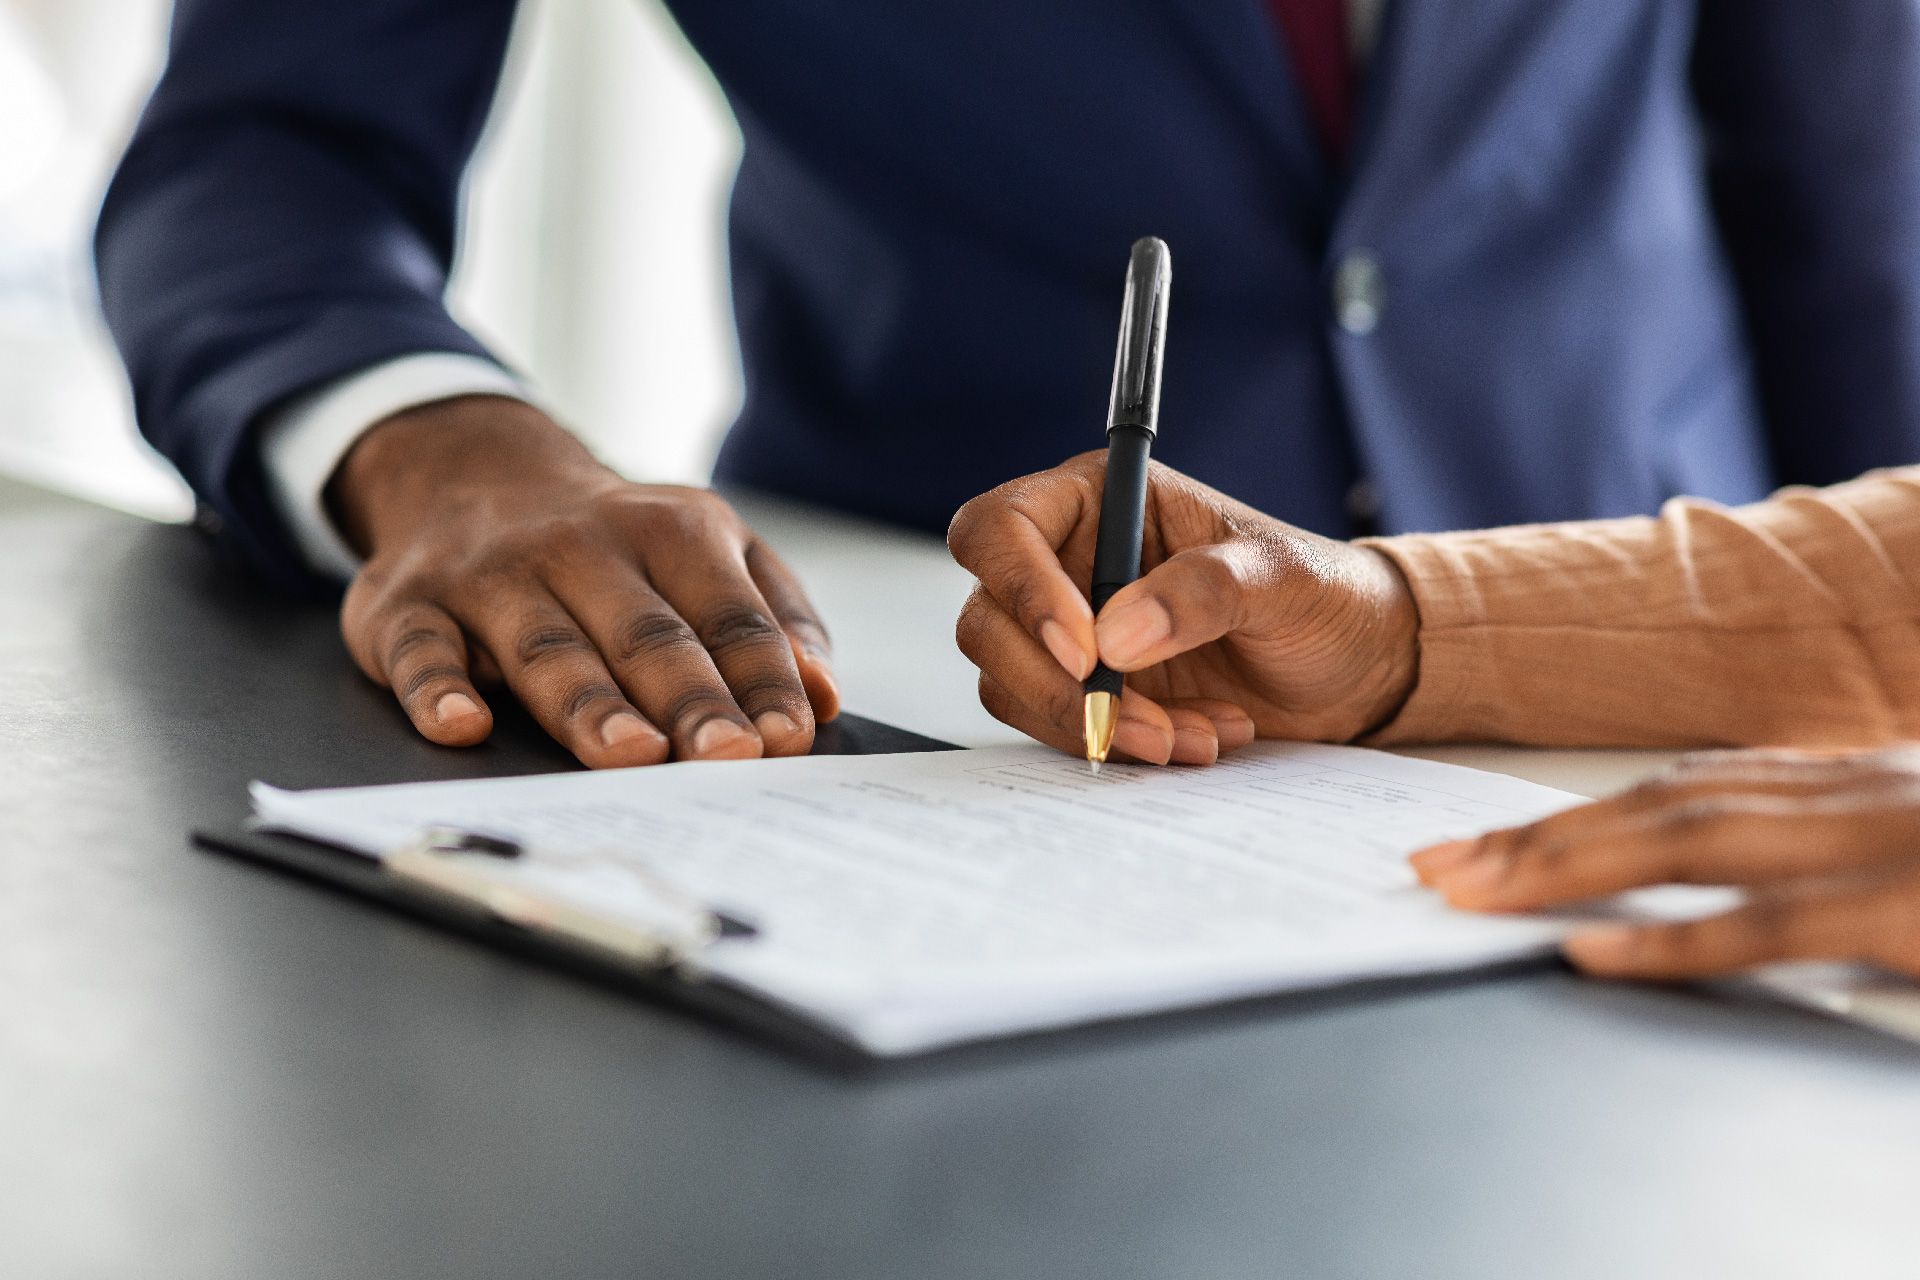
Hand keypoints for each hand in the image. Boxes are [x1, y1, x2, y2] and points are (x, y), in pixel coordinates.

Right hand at [330, 396, 838, 766]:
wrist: (473, 475)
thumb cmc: (617, 547)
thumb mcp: (711, 550)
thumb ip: (775, 616)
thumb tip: (823, 693)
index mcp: (671, 531)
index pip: (728, 614)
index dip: (761, 676)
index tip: (788, 737)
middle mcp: (580, 546)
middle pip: (645, 634)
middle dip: (689, 698)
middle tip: (725, 756)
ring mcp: (492, 576)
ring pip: (548, 648)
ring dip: (590, 703)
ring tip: (632, 754)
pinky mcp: (410, 607)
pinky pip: (422, 651)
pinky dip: (438, 689)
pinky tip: (464, 726)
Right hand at [947, 452, 1418, 765]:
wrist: (1354, 668)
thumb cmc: (1322, 597)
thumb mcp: (1282, 580)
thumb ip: (1203, 591)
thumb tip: (1116, 636)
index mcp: (1100, 499)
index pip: (1000, 528)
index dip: (1021, 587)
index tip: (1087, 651)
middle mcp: (1067, 562)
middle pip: (988, 620)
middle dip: (1059, 684)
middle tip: (1141, 719)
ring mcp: (1069, 633)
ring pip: (1013, 684)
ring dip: (1098, 724)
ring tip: (1193, 733)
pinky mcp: (1085, 692)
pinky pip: (1056, 727)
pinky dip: (1118, 746)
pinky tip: (1194, 737)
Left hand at [1411, 747, 1919, 979]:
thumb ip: (1834, 860)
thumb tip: (1748, 887)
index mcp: (1853, 785)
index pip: (1686, 791)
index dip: (1579, 815)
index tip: (1487, 841)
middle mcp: (1853, 797)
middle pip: (1661, 808)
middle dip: (1539, 836)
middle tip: (1438, 866)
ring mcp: (1881, 846)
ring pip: (1690, 843)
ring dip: (1568, 864)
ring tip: (1474, 891)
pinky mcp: (1910, 911)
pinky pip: (1770, 926)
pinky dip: (1671, 939)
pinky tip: (1588, 951)